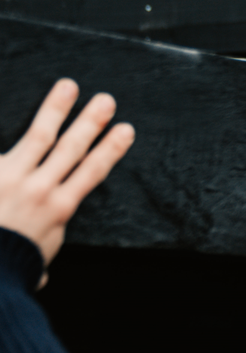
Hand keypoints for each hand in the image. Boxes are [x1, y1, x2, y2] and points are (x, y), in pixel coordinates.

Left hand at [0, 79, 134, 284]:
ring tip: (68, 86)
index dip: (111, 149)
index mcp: (60, 208)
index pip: (92, 171)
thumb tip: (40, 265)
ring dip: (55, 109)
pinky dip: (3, 126)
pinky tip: (6, 102)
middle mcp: (40, 187)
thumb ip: (42, 247)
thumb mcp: (38, 259)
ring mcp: (11, 177)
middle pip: (71, 147)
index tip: (125, 130)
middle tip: (105, 100)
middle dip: (90, 122)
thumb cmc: (11, 265)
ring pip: (38, 137)